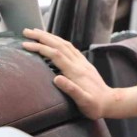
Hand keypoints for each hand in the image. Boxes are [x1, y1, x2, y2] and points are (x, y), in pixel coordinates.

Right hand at [22, 28, 136, 119]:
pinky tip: (56, 41)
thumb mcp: (83, 101)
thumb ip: (71, 89)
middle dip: (42, 36)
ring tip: (37, 32)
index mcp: (75, 72)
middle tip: (27, 31)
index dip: (40, 48)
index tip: (26, 44)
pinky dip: (60, 42)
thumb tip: (56, 79)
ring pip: (65, 44)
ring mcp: (82, 62)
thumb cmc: (95, 105)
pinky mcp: (84, 64)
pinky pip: (71, 48)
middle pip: (59, 44)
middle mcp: (79, 64)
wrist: (110, 102)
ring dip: (50, 36)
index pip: (55, 54)